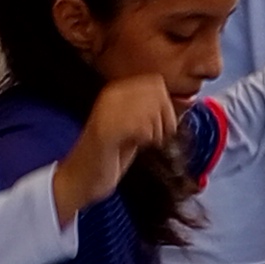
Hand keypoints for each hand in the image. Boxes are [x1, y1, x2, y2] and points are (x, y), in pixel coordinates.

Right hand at [53, 75, 176, 216]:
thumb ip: (153, 114)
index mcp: (116, 92)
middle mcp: (110, 96)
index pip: (156, 83)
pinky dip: (147, 139)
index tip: (162, 126)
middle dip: (164, 118)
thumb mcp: (136, 129)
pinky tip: (137, 147)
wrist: (80, 180)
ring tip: (144, 144)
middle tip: (155, 138)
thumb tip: (184, 104)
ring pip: (152, 110)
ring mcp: (106, 112)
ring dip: (156, 131)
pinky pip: (142, 127)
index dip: (166, 105)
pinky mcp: (105, 131)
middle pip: (157, 94)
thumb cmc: (110, 157)